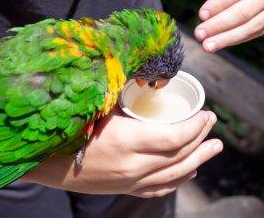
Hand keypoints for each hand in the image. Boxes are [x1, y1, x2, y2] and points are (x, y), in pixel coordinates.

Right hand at [22, 106, 220, 197]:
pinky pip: (161, 188)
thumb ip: (124, 94)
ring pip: (176, 174)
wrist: (49, 163)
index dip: (196, 126)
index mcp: (127, 140)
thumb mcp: (99, 106)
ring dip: (200, 159)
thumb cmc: (72, 127)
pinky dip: (180, 178)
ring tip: (215, 147)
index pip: (175, 137)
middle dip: (202, 138)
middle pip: (180, 154)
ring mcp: (132, 181)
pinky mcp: (128, 189)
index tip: (206, 113)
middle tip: (212, 123)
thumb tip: (147, 74)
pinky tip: (191, 170)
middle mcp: (134, 165)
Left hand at [174, 0, 263, 51]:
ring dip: (227, 39)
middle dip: (220, 25)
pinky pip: (255, 32)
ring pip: (252, 26)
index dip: (219, 4)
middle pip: (245, 12)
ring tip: (207, 46)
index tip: (201, 15)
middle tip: (199, 34)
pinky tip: (220, 43)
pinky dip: (236, 39)